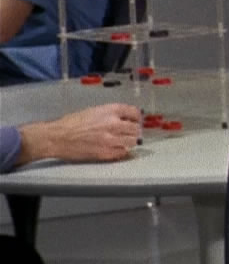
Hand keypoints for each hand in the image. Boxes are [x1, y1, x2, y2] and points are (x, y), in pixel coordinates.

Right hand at [20, 102, 140, 165]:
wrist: (57, 137)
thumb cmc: (70, 123)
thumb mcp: (93, 111)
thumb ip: (110, 114)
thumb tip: (123, 118)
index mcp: (110, 111)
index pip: (134, 112)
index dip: (137, 117)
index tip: (136, 120)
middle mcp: (113, 124)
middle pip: (136, 128)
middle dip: (134, 130)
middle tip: (130, 132)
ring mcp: (110, 139)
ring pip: (132, 141)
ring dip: (129, 141)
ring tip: (124, 141)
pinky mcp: (105, 152)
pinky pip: (122, 152)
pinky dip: (121, 151)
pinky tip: (116, 148)